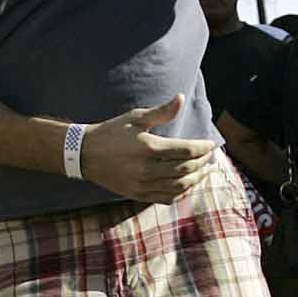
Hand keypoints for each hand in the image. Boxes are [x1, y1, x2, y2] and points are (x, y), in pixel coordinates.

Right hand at [79, 95, 220, 204]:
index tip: (212, 144)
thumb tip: (181, 98)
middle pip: (187, 168)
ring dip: (197, 178)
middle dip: (203, 162)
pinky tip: (189, 184)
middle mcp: (148, 169)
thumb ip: (162, 111)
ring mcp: (143, 185)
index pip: (187, 150)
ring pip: (180, 186)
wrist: (85, 154)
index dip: (204, 148)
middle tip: (211, 156)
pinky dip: (182, 192)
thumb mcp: (136, 117)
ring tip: (205, 170)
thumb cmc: (112, 132)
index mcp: (149, 148)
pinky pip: (167, 198)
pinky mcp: (139, 195)